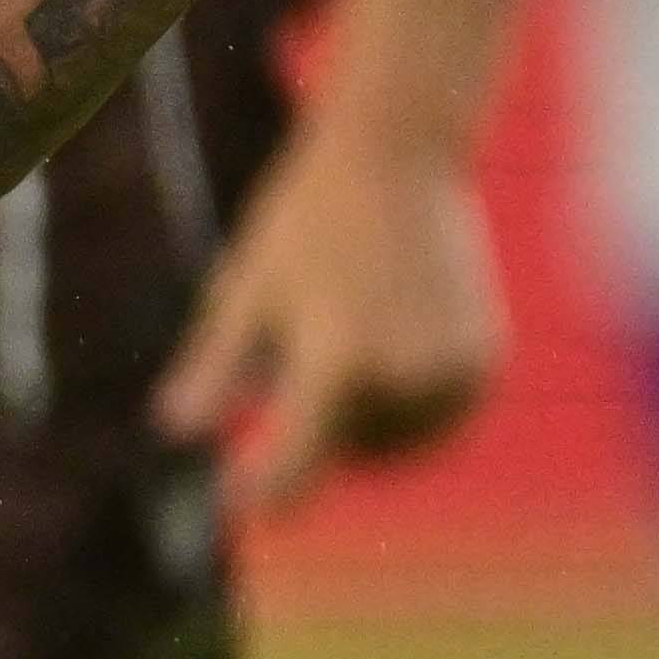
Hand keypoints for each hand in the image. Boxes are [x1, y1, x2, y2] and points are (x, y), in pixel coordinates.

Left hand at [157, 117, 506, 522]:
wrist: (399, 153)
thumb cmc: (306, 219)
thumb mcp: (245, 289)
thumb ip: (213, 366)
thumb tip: (173, 428)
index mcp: (335, 361)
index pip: (296, 465)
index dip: (262, 492)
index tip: (234, 504)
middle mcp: (402, 374)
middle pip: (347, 452)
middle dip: (316, 428)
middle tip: (304, 348)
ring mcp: (452, 369)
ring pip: (398, 444)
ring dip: (366, 424)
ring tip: (351, 337)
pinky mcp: (486, 359)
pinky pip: (440, 418)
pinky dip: (411, 406)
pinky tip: (391, 349)